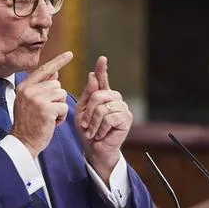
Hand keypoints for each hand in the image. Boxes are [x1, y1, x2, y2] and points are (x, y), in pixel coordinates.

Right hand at [11, 51, 73, 157]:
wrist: (23, 142)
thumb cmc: (29, 124)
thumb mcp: (31, 102)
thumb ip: (42, 86)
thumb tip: (55, 72)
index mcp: (24, 86)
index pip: (44, 70)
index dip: (58, 61)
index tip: (70, 54)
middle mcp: (29, 90)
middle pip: (56, 84)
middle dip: (57, 98)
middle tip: (46, 112)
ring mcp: (37, 99)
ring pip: (62, 95)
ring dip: (59, 108)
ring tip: (48, 118)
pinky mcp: (46, 109)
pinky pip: (64, 107)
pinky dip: (61, 117)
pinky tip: (51, 123)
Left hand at [75, 56, 131, 179]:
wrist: (95, 149)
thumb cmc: (88, 131)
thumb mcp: (82, 112)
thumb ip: (87, 95)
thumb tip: (92, 75)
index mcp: (104, 96)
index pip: (102, 79)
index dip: (102, 69)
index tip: (102, 58)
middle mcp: (115, 99)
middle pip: (98, 95)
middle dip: (88, 112)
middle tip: (85, 125)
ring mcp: (122, 108)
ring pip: (102, 108)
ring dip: (93, 123)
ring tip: (92, 132)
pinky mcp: (126, 119)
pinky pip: (109, 117)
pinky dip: (100, 128)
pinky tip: (100, 134)